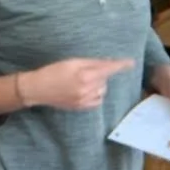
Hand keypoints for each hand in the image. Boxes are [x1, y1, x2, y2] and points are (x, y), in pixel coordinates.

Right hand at [17, 58, 134, 110]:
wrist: (38, 89)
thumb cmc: (53, 71)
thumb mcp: (72, 62)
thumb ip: (92, 63)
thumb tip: (108, 62)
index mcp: (85, 75)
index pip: (108, 69)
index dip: (120, 65)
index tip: (131, 63)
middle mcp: (87, 89)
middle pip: (105, 79)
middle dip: (100, 73)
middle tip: (86, 71)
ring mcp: (84, 100)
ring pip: (102, 90)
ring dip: (98, 84)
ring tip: (83, 81)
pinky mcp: (81, 107)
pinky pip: (97, 100)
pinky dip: (95, 94)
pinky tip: (85, 90)